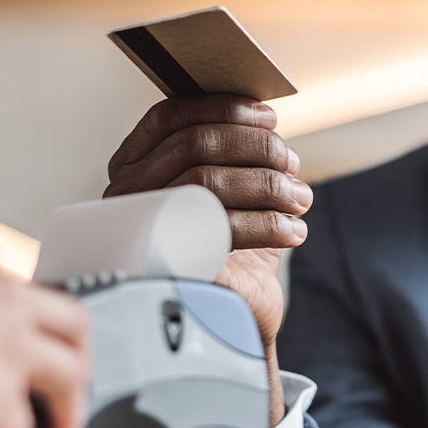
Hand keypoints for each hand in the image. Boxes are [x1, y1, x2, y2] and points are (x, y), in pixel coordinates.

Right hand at [105, 95, 311, 425]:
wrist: (226, 319)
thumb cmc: (226, 248)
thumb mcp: (231, 193)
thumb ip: (235, 153)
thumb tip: (267, 117)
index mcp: (132, 166)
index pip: (169, 116)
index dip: (223, 108)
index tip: (271, 116)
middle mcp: (125, 194)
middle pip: (195, 145)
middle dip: (257, 148)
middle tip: (293, 165)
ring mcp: (138, 227)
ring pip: (207, 180)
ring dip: (268, 185)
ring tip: (302, 200)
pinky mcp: (164, 262)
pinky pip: (220, 227)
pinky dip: (269, 223)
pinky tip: (295, 230)